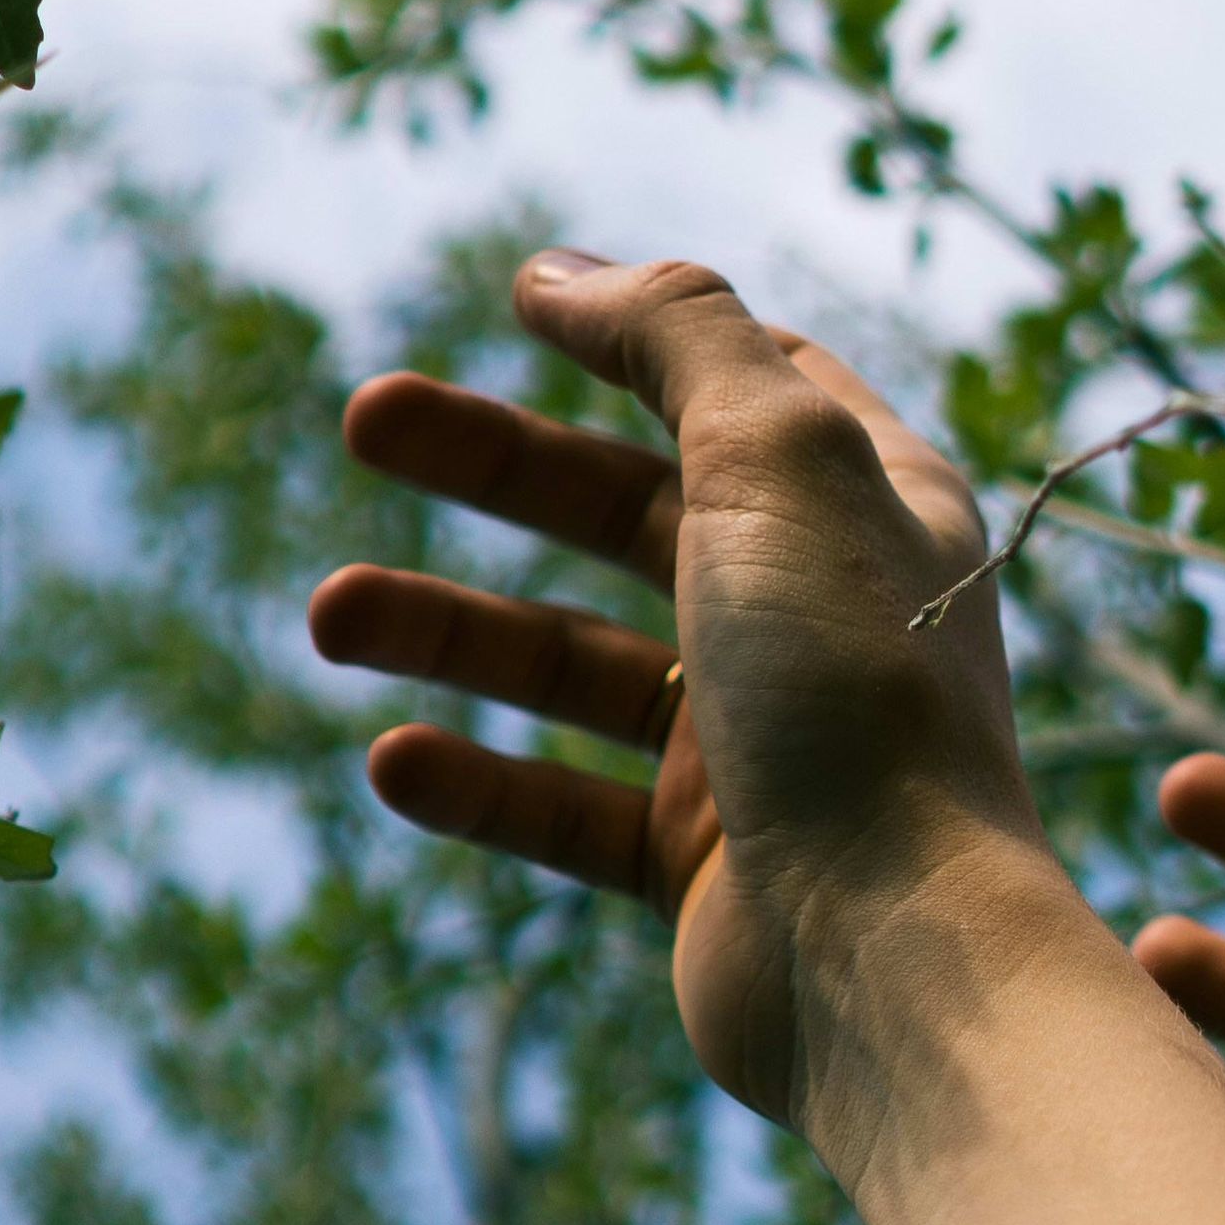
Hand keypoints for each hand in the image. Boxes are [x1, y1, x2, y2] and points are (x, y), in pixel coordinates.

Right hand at [311, 253, 1043, 1127]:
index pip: (744, 387)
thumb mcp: (777, 453)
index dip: (635, 336)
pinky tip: (394, 761)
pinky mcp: (703, 868)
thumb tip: (563, 270)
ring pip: (578, 665)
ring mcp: (761, 748)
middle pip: (633, 512)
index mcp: (870, 508)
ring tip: (329, 616)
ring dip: (451, 629)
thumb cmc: (852, 686)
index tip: (520, 295)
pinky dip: (481, 782)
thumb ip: (678, 335)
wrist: (896, 954)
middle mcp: (821, 619)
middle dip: (496, 465)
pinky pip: (567, 809)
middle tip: (364, 420)